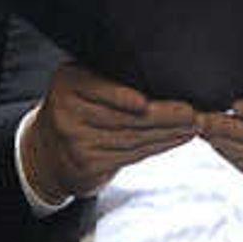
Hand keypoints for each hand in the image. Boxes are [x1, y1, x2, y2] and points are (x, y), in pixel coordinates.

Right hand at [21, 60, 199, 203]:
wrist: (50, 148)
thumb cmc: (79, 108)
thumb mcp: (84, 83)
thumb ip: (111, 80)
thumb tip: (161, 76)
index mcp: (68, 82)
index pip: (98, 89)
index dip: (121, 97)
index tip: (144, 102)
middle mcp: (67, 111)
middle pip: (122, 116)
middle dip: (163, 116)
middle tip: (192, 114)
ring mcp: (76, 141)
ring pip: (132, 137)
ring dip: (168, 133)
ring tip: (192, 126)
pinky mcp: (88, 165)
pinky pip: (131, 155)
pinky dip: (158, 147)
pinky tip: (175, 139)